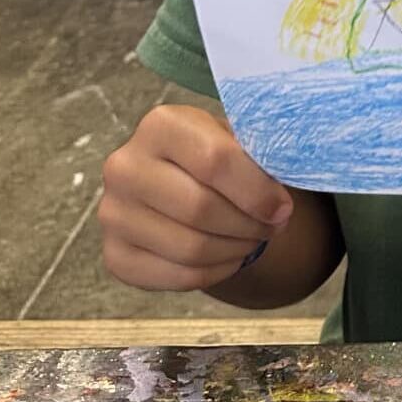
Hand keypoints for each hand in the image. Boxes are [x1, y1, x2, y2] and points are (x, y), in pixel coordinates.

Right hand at [100, 105, 293, 291]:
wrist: (180, 180)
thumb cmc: (220, 155)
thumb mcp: (239, 139)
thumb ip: (260, 154)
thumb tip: (288, 182)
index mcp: (161, 125)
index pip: (214, 161)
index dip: (257, 191)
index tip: (283, 207)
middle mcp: (125, 166)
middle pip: (200, 209)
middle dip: (249, 224)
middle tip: (274, 226)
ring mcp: (112, 213)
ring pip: (190, 247)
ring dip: (237, 249)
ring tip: (255, 238)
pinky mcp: (115, 255)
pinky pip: (176, 276)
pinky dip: (216, 271)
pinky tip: (231, 256)